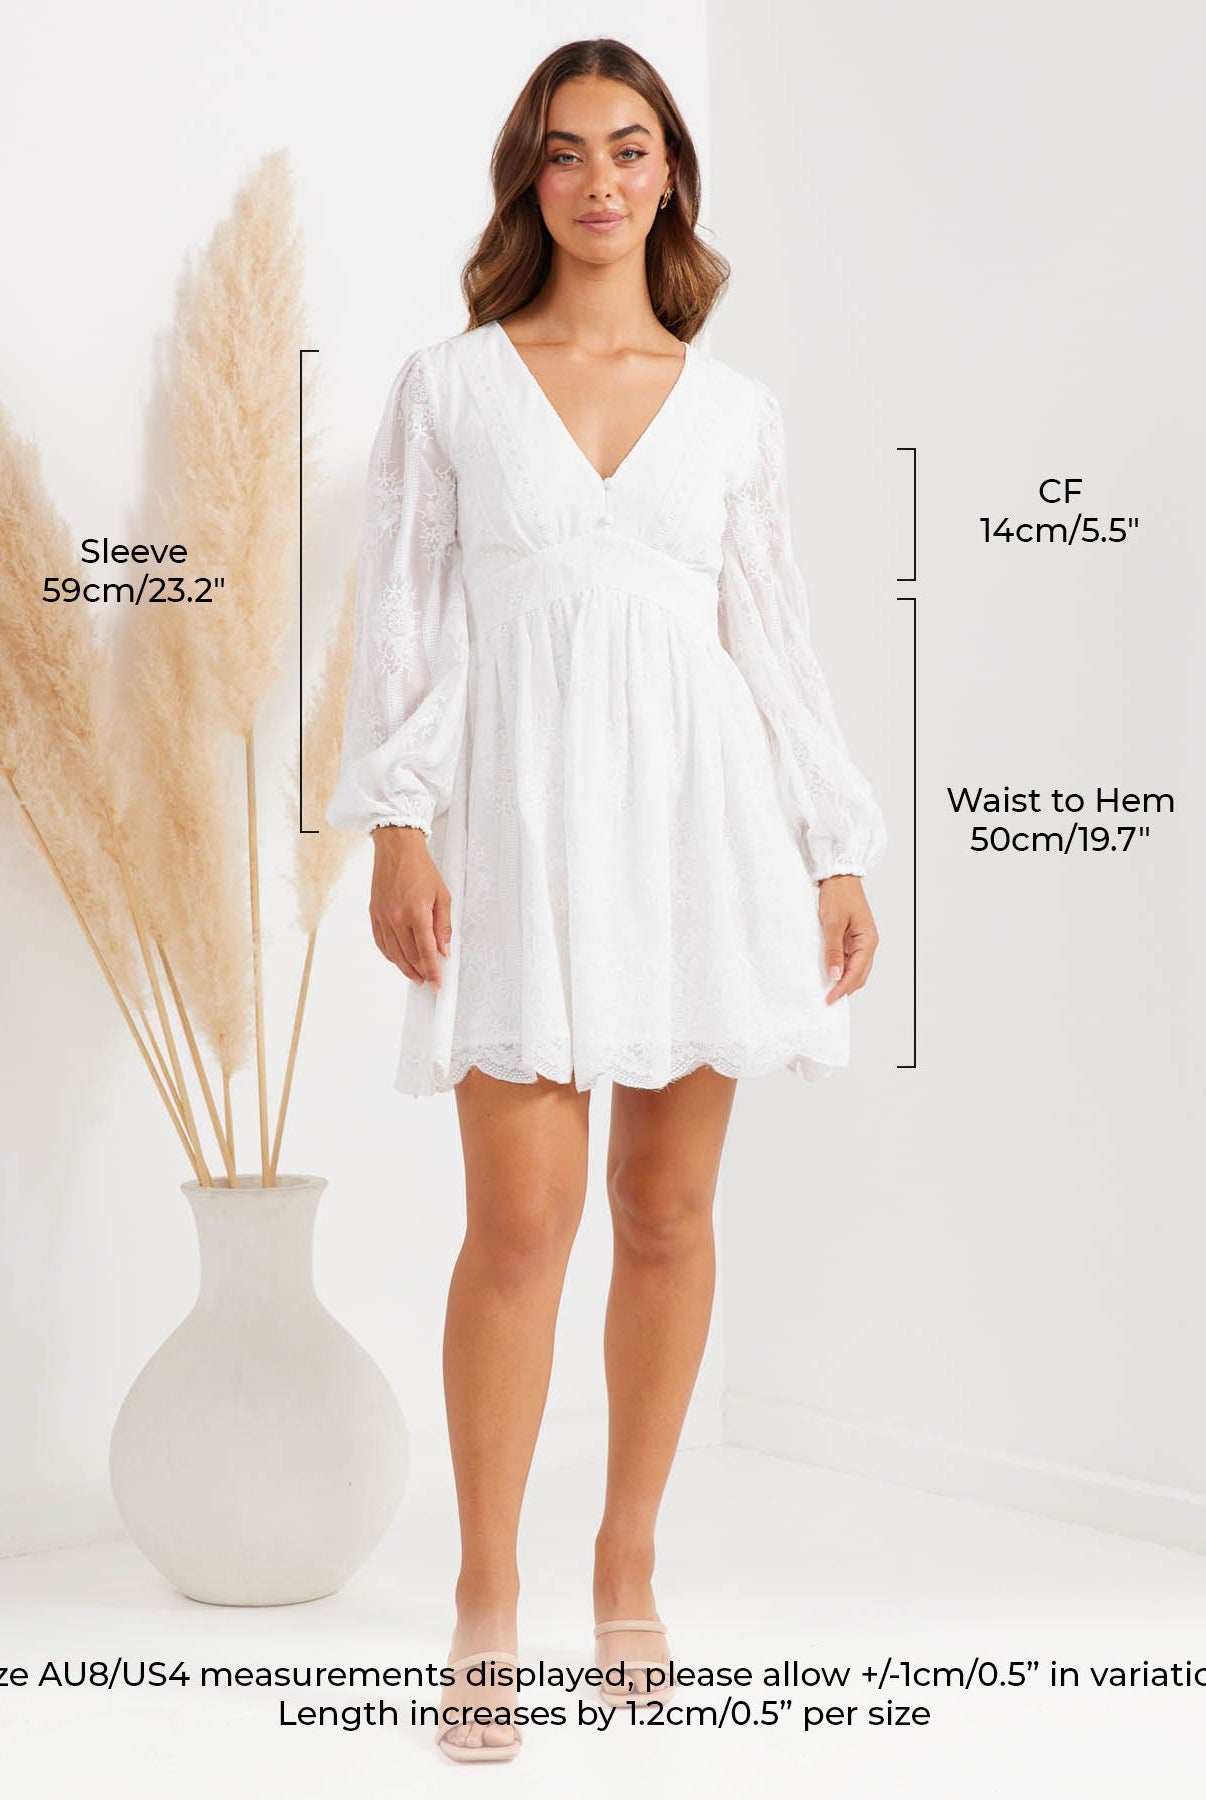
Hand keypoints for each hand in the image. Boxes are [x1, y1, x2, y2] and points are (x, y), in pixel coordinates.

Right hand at [369, 825, 451, 988]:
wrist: (397, 850)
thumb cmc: (421, 869)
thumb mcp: (442, 896)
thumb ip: (443, 926)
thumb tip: (444, 949)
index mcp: (417, 912)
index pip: (426, 950)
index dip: (432, 970)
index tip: (437, 982)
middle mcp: (397, 918)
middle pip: (409, 955)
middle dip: (420, 972)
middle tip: (428, 981)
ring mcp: (383, 917)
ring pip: (393, 953)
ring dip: (405, 968)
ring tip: (415, 976)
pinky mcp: (374, 914)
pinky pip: (381, 942)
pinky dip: (390, 955)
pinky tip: (397, 960)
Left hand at [817, 874, 878, 1003]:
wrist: (838, 877)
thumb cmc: (838, 896)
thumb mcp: (833, 924)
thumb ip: (833, 950)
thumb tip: (834, 975)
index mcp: (868, 941)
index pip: (857, 973)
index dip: (843, 988)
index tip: (829, 999)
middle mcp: (867, 944)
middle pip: (859, 975)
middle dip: (844, 989)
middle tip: (826, 1000)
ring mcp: (859, 942)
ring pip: (854, 969)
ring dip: (842, 980)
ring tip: (825, 990)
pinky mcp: (850, 939)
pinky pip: (847, 959)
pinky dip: (839, 969)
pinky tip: (827, 973)